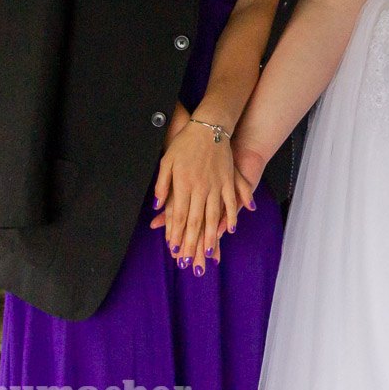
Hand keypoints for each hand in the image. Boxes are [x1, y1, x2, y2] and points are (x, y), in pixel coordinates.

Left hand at [149, 103, 244, 274]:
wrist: (208, 127)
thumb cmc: (185, 144)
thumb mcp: (166, 161)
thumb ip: (162, 185)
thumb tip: (156, 206)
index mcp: (183, 185)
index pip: (178, 216)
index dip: (176, 235)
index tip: (174, 250)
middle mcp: (200, 189)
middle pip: (195, 221)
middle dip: (191, 244)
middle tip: (189, 262)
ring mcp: (216, 186)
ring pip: (213, 216)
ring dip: (210, 237)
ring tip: (209, 254)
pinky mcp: (228, 181)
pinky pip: (231, 202)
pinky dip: (231, 217)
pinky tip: (230, 230)